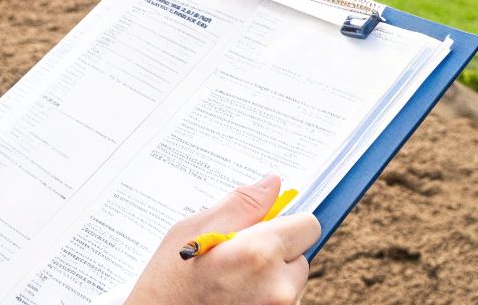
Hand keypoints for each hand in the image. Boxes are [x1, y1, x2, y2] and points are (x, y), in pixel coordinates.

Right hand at [125, 175, 320, 304]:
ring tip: (231, 280)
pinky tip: (233, 296)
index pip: (308, 225)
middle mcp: (277, 287)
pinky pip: (279, 300)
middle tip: (238, 257)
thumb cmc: (168, 281)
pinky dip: (262, 296)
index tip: (265, 228)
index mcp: (259, 253)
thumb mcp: (195, 228)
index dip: (286, 223)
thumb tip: (272, 184)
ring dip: (271, 278)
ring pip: (290, 281)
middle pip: (300, 255)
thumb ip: (242, 204)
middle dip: (277, 252)